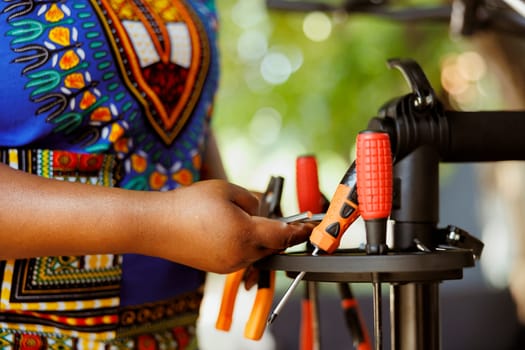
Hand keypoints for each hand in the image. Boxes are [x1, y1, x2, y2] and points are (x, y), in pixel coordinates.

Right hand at [138, 179, 313, 273]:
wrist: (156, 225)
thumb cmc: (190, 203)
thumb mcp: (227, 190)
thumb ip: (253, 201)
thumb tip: (261, 212)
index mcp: (246, 234)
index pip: (283, 235)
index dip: (300, 231)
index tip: (311, 227)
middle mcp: (240, 255)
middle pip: (272, 246)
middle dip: (281, 234)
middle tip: (290, 221)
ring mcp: (228, 265)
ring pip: (257, 253)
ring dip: (262, 240)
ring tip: (255, 222)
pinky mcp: (217, 268)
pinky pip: (242, 257)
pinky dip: (246, 246)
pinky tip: (236, 231)